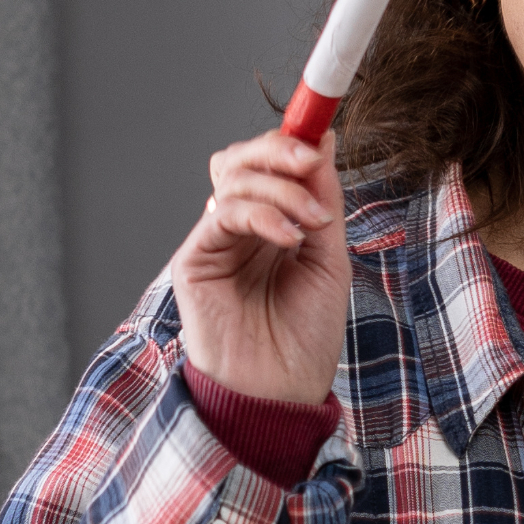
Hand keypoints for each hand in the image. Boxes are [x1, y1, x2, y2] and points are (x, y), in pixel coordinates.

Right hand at [172, 129, 350, 406]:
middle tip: (312, 161)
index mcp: (271, 225)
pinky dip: (260, 213)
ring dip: (279, 186)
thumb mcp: (329, 260)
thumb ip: (323, 202)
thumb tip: (323, 142)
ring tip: (313, 221)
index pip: (271, 165)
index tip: (322, 128)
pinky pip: (222, 212)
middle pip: (243, 159)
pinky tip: (288, 236)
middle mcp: (239, 228)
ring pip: (232, 176)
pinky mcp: (194, 260)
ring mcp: (214, 241)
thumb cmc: (305, 338)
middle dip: (278, 149)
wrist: (281, 394)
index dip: (292, 141)